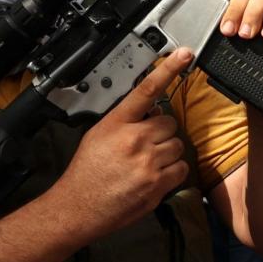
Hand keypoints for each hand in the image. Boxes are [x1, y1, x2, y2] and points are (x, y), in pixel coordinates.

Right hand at [55, 48, 193, 239]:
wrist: (78, 207)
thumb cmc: (86, 172)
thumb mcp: (98, 134)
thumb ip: (125, 120)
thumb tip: (149, 112)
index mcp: (117, 123)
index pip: (146, 89)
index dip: (168, 68)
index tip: (183, 54)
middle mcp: (134, 140)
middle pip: (169, 123)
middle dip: (161, 132)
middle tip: (145, 145)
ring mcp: (148, 163)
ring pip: (177, 145)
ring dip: (168, 152)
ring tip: (148, 163)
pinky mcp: (157, 185)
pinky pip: (181, 169)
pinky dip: (173, 172)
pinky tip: (155, 176)